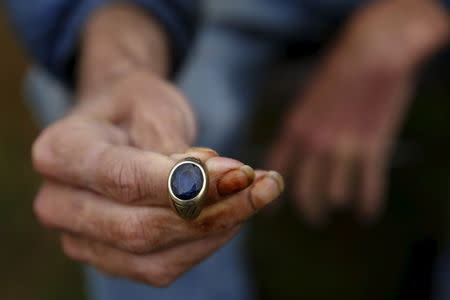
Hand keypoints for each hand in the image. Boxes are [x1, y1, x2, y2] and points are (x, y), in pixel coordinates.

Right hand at [32, 4, 283, 285]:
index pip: (124, 179)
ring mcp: (80, 238)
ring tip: (256, 197)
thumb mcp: (155, 108)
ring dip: (215, 233)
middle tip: (263, 187)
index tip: (242, 174)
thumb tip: (226, 183)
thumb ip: (180, 151)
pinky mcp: (109, 257)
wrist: (117, 124)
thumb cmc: (135, 107)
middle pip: (138, 229)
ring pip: (153, 258)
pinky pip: (161, 269)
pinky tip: (232, 215)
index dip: (186, 184)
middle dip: (211, 213)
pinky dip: (204, 246)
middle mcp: (58, 203)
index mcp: (60, 152)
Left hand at [268, 0, 448, 224]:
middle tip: (314, 217)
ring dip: (339, 203)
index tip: (269, 214)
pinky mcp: (372, 148)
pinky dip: (368, 205)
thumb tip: (297, 155)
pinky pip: (368, 187)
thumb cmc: (336, 72)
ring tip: (343, 204)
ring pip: (336, 195)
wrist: (371, 54)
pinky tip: (366, 213)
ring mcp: (343, 148)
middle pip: (306, 192)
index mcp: (294, 129)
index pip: (276, 172)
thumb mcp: (306, 99)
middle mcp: (314, 144)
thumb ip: (301, 129)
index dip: (270, 197)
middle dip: (309, 210)